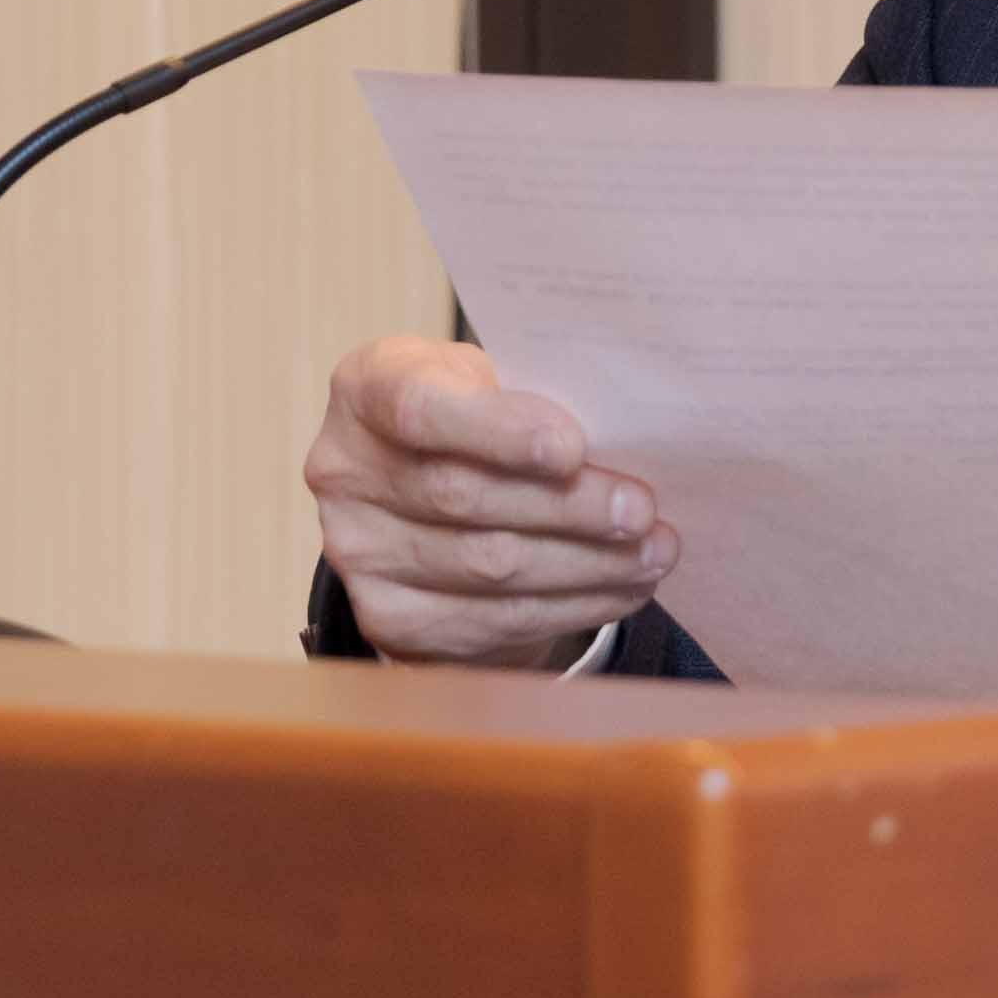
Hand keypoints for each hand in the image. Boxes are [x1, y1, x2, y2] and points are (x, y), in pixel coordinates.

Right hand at [303, 335, 672, 666]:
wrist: (419, 481)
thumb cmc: (469, 412)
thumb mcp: (486, 377)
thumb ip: (529, 395)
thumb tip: (620, 443)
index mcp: (367, 388)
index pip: (422, 410)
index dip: (498, 432)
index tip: (574, 448)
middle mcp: (344, 472)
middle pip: (463, 498)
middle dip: (568, 508)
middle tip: (642, 510)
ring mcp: (358, 553)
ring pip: (487, 567)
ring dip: (585, 565)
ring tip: (653, 552)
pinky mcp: (389, 619)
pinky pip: (493, 620)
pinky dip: (571, 606)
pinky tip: (620, 587)